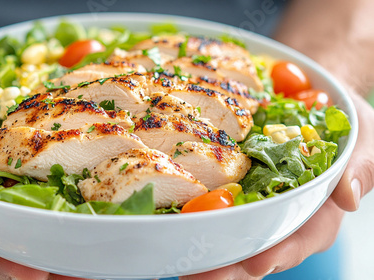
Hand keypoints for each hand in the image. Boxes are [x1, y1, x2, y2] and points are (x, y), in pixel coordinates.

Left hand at [181, 93, 373, 278]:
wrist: (319, 94)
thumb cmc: (345, 122)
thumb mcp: (364, 139)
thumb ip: (361, 167)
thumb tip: (347, 197)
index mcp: (320, 207)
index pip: (303, 236)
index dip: (280, 252)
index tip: (256, 264)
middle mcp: (287, 209)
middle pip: (260, 241)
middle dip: (231, 262)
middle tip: (199, 275)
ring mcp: (260, 195)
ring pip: (236, 227)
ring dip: (210, 244)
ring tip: (180, 259)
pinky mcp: (238, 180)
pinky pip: (219, 197)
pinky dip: (199, 210)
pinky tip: (173, 220)